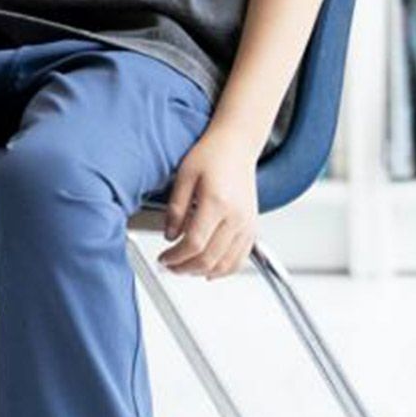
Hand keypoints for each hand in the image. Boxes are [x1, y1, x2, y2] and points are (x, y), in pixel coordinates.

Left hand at [157, 124, 258, 279]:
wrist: (238, 144)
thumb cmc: (212, 154)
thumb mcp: (184, 176)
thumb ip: (175, 209)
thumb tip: (170, 236)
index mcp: (217, 202)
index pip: (195, 244)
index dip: (175, 257)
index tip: (163, 258)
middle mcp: (236, 216)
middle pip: (210, 258)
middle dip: (185, 268)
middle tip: (170, 266)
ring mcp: (247, 223)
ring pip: (226, 264)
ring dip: (202, 272)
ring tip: (184, 269)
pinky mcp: (252, 226)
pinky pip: (240, 258)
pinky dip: (224, 269)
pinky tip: (209, 271)